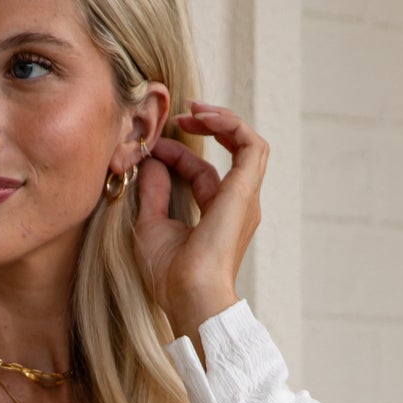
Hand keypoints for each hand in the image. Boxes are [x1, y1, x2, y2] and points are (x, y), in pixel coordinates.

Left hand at [133, 101, 268, 346]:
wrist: (189, 294)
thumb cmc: (170, 275)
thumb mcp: (152, 226)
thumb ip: (154, 194)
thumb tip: (151, 163)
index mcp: (219, 217)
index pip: (204, 174)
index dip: (179, 155)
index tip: (153, 149)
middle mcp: (238, 206)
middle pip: (230, 154)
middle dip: (209, 128)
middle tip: (180, 115)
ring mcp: (245, 199)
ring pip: (247, 144)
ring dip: (222, 120)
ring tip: (194, 108)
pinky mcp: (245, 191)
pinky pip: (251, 144)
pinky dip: (230, 125)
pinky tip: (204, 116)